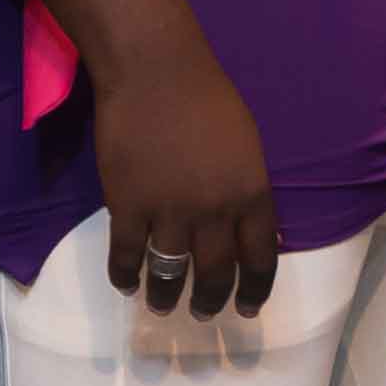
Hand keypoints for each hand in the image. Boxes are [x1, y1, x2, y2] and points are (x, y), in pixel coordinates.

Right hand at [92, 35, 279, 322]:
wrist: (155, 71)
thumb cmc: (205, 96)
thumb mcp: (246, 144)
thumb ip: (247, 187)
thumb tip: (246, 225)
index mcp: (252, 194)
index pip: (260, 259)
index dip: (254, 290)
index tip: (246, 309)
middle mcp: (216, 212)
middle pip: (216, 273)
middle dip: (210, 301)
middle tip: (203, 314)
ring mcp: (170, 212)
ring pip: (171, 273)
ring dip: (167, 297)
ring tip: (163, 306)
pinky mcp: (128, 207)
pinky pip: (127, 256)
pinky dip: (125, 275)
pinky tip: (126, 284)